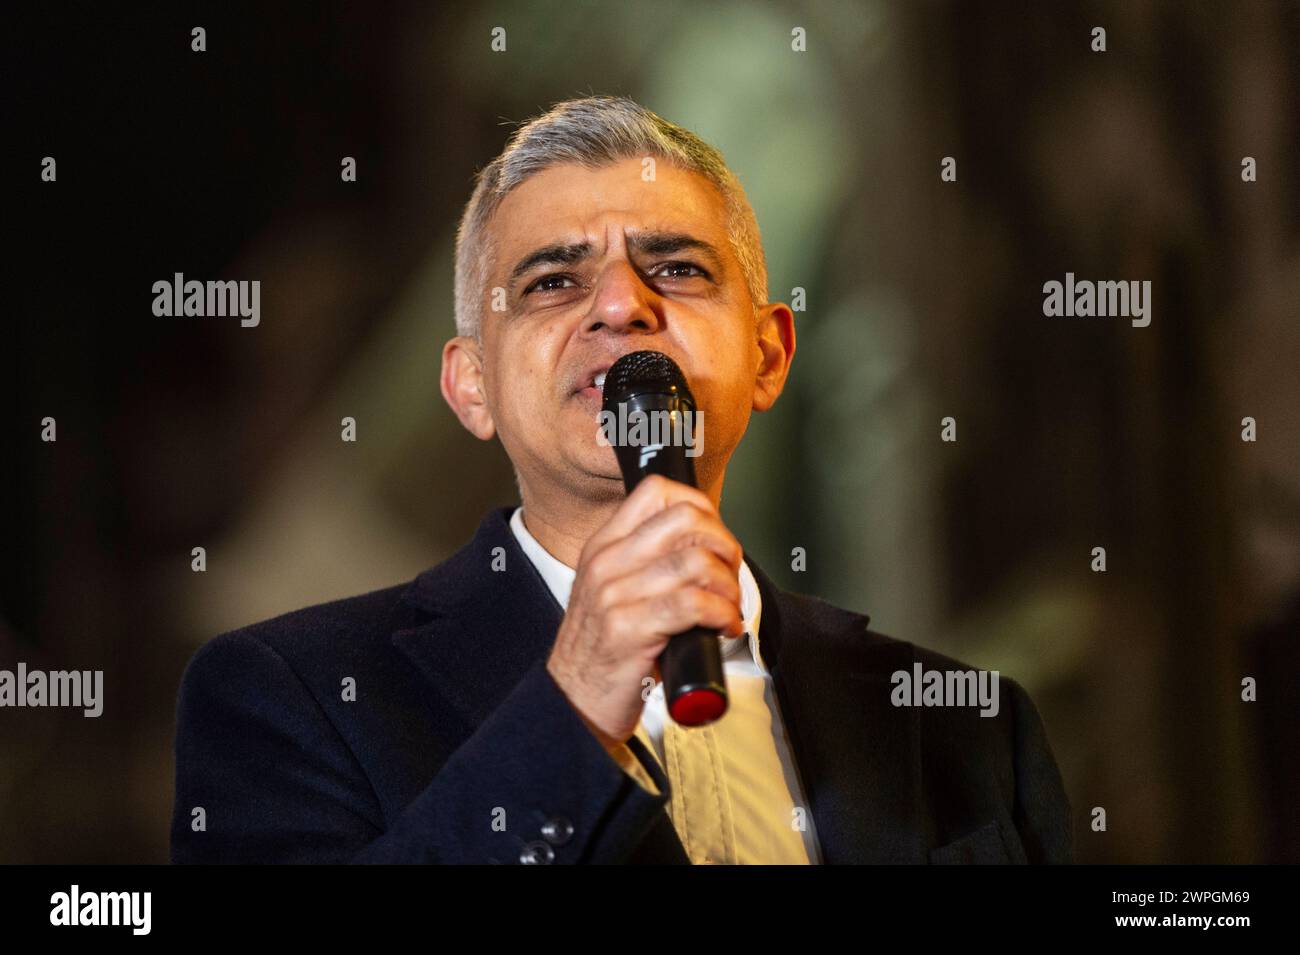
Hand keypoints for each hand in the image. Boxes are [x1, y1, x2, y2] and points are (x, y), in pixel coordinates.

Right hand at [545, 475, 744, 751]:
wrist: (572, 701)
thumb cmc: (603, 651)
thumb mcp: (613, 592)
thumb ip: (647, 564)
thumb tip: (705, 548)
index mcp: (603, 545)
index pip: (657, 492)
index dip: (701, 507)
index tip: (715, 538)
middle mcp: (606, 562)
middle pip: (685, 519)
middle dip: (723, 544)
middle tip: (729, 573)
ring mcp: (614, 595)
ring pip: (696, 562)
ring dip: (728, 586)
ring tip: (728, 606)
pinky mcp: (629, 630)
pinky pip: (693, 604)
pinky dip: (723, 614)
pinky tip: (724, 627)